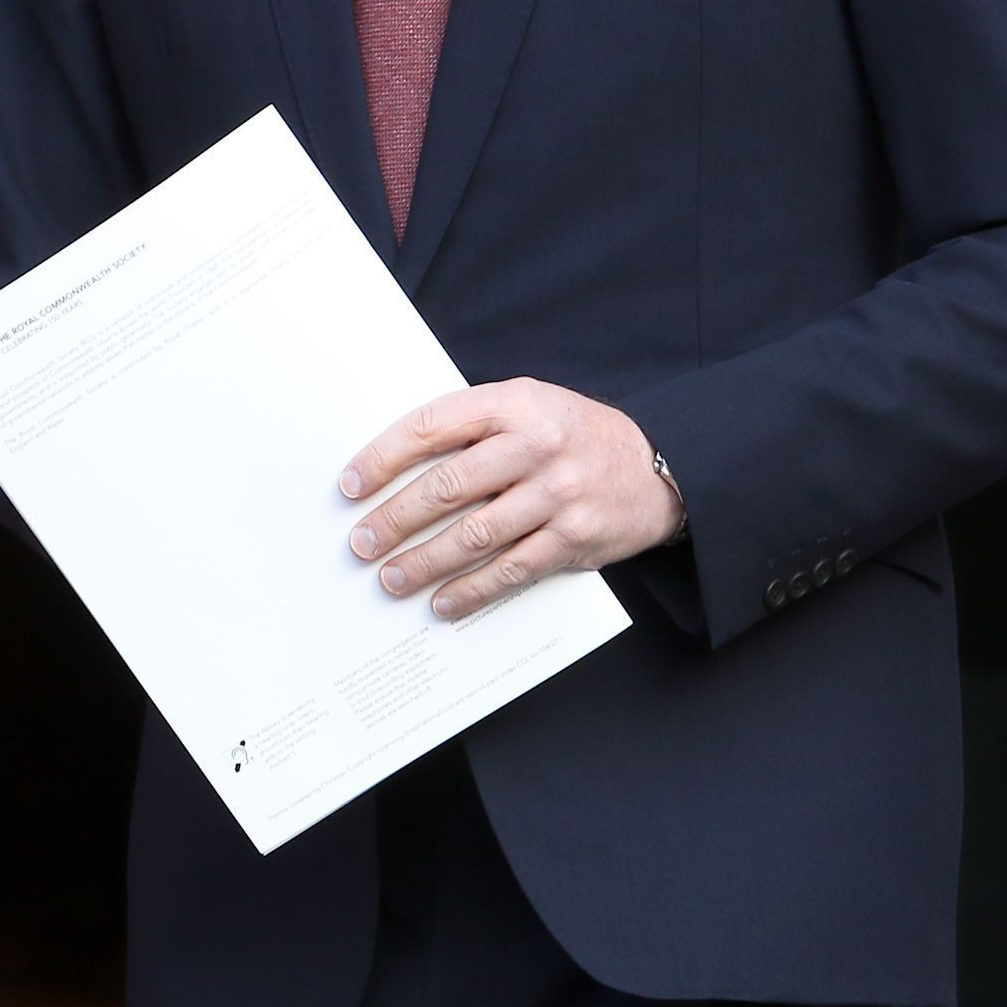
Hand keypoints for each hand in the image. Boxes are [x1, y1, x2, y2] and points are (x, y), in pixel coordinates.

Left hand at [338, 379, 683, 619]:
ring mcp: (557, 495)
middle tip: (361, 542)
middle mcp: (536, 446)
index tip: (350, 485)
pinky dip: (470, 591)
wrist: (656, 468)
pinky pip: (510, 571)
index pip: (432, 426)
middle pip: (447, 486)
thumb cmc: (572, 433)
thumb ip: (473, 425)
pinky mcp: (573, 540)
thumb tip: (396, 465)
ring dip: (423, 562)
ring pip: (473, 536)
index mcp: (515, 403)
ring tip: (390, 577)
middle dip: (394, 519)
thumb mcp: (527, 404)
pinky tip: (441, 602)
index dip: (384, 457)